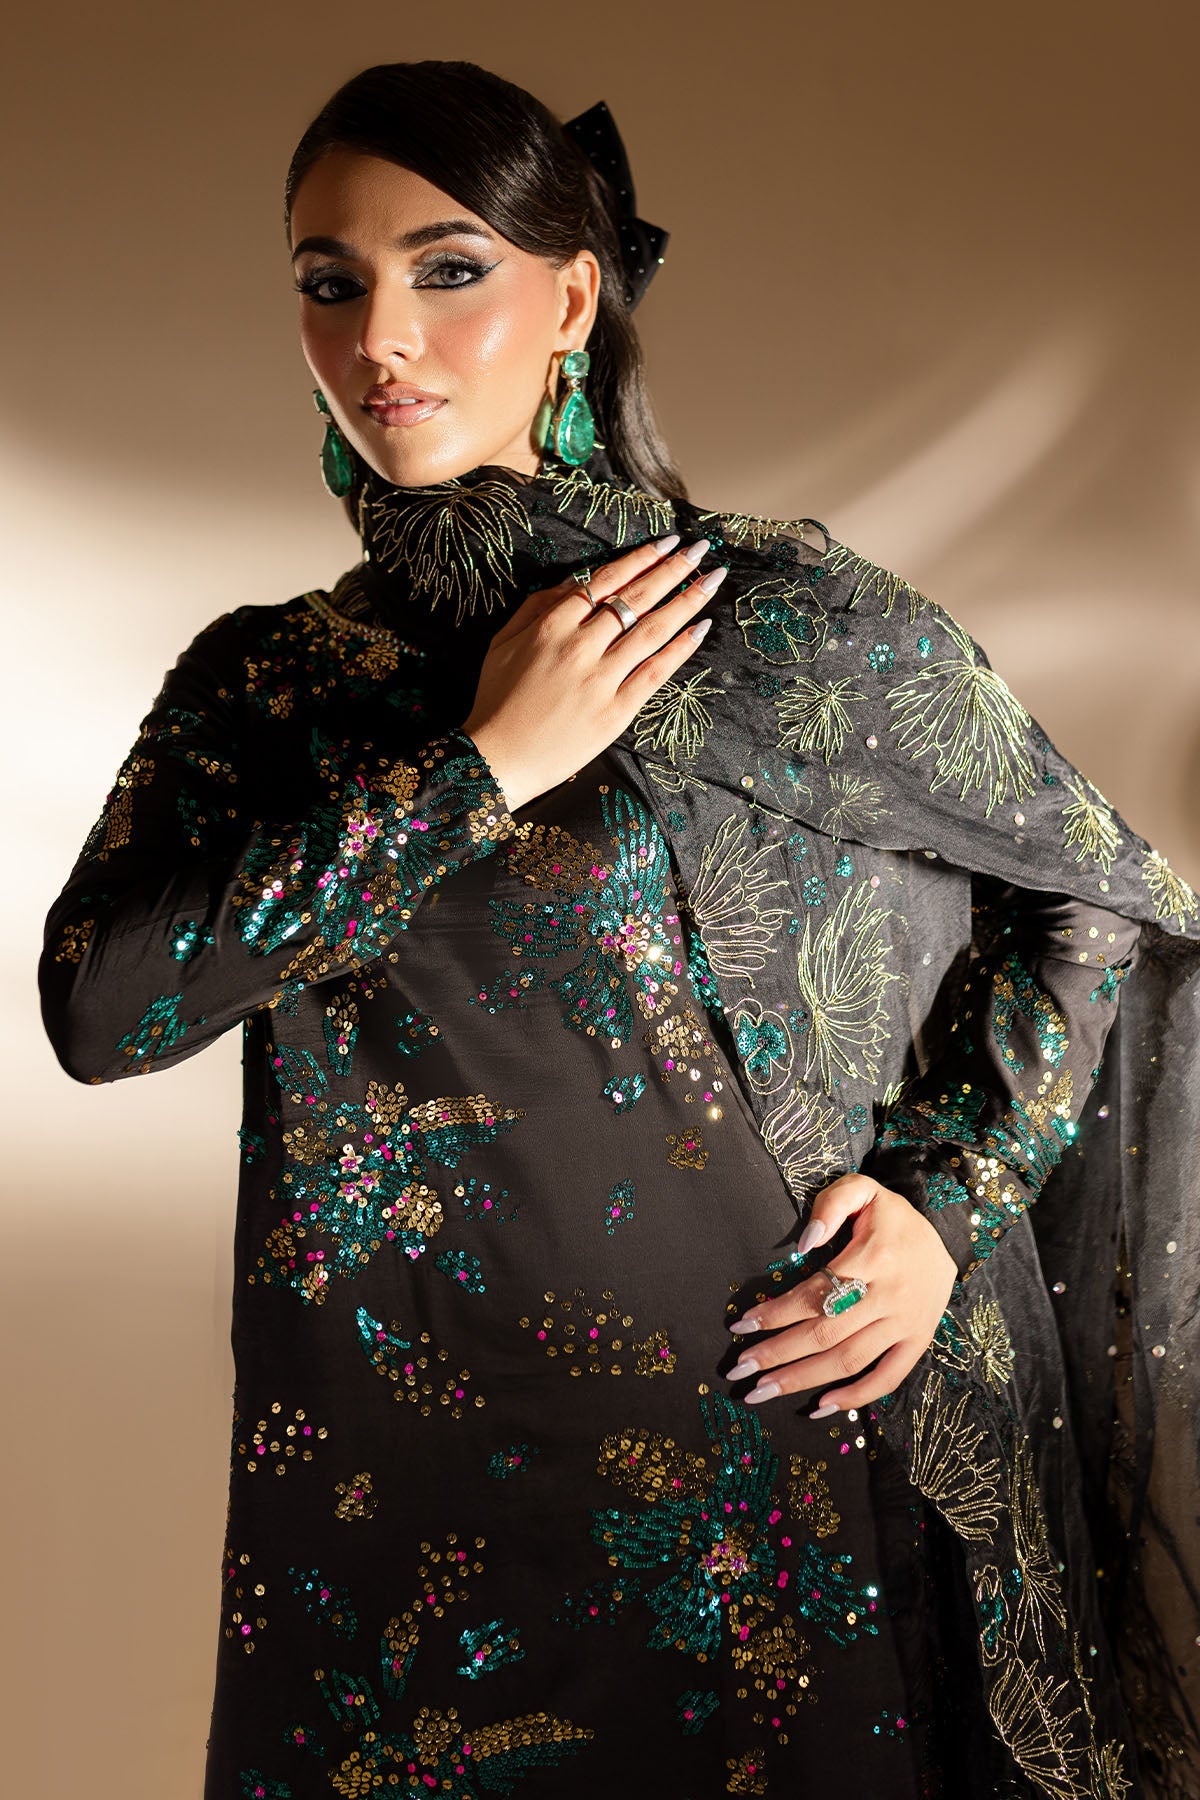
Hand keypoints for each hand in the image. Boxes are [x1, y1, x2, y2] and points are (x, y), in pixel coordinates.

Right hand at [461, 534, 727, 812]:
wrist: (500, 759)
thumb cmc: (497, 700)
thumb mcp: (504, 642)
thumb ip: (537, 606)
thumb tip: (575, 580)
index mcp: (551, 625)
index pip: (605, 581)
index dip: (640, 559)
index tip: (667, 544)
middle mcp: (580, 647)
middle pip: (636, 599)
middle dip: (673, 570)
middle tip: (700, 550)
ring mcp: (601, 679)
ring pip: (652, 630)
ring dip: (687, 601)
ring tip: (712, 581)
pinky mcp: (616, 711)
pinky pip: (655, 673)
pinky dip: (680, 649)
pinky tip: (701, 629)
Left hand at [725, 1172, 957, 1416]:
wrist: (948, 1237)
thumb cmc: (893, 1217)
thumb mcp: (863, 1190)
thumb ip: (831, 1205)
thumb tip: (804, 1243)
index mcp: (874, 1256)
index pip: (816, 1292)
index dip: (776, 1312)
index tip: (741, 1324)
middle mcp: (890, 1295)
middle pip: (826, 1333)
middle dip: (778, 1354)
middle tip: (740, 1370)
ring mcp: (907, 1323)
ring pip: (849, 1360)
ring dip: (803, 1379)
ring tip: (762, 1391)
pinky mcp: (919, 1342)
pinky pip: (888, 1378)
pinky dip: (855, 1398)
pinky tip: (820, 1406)